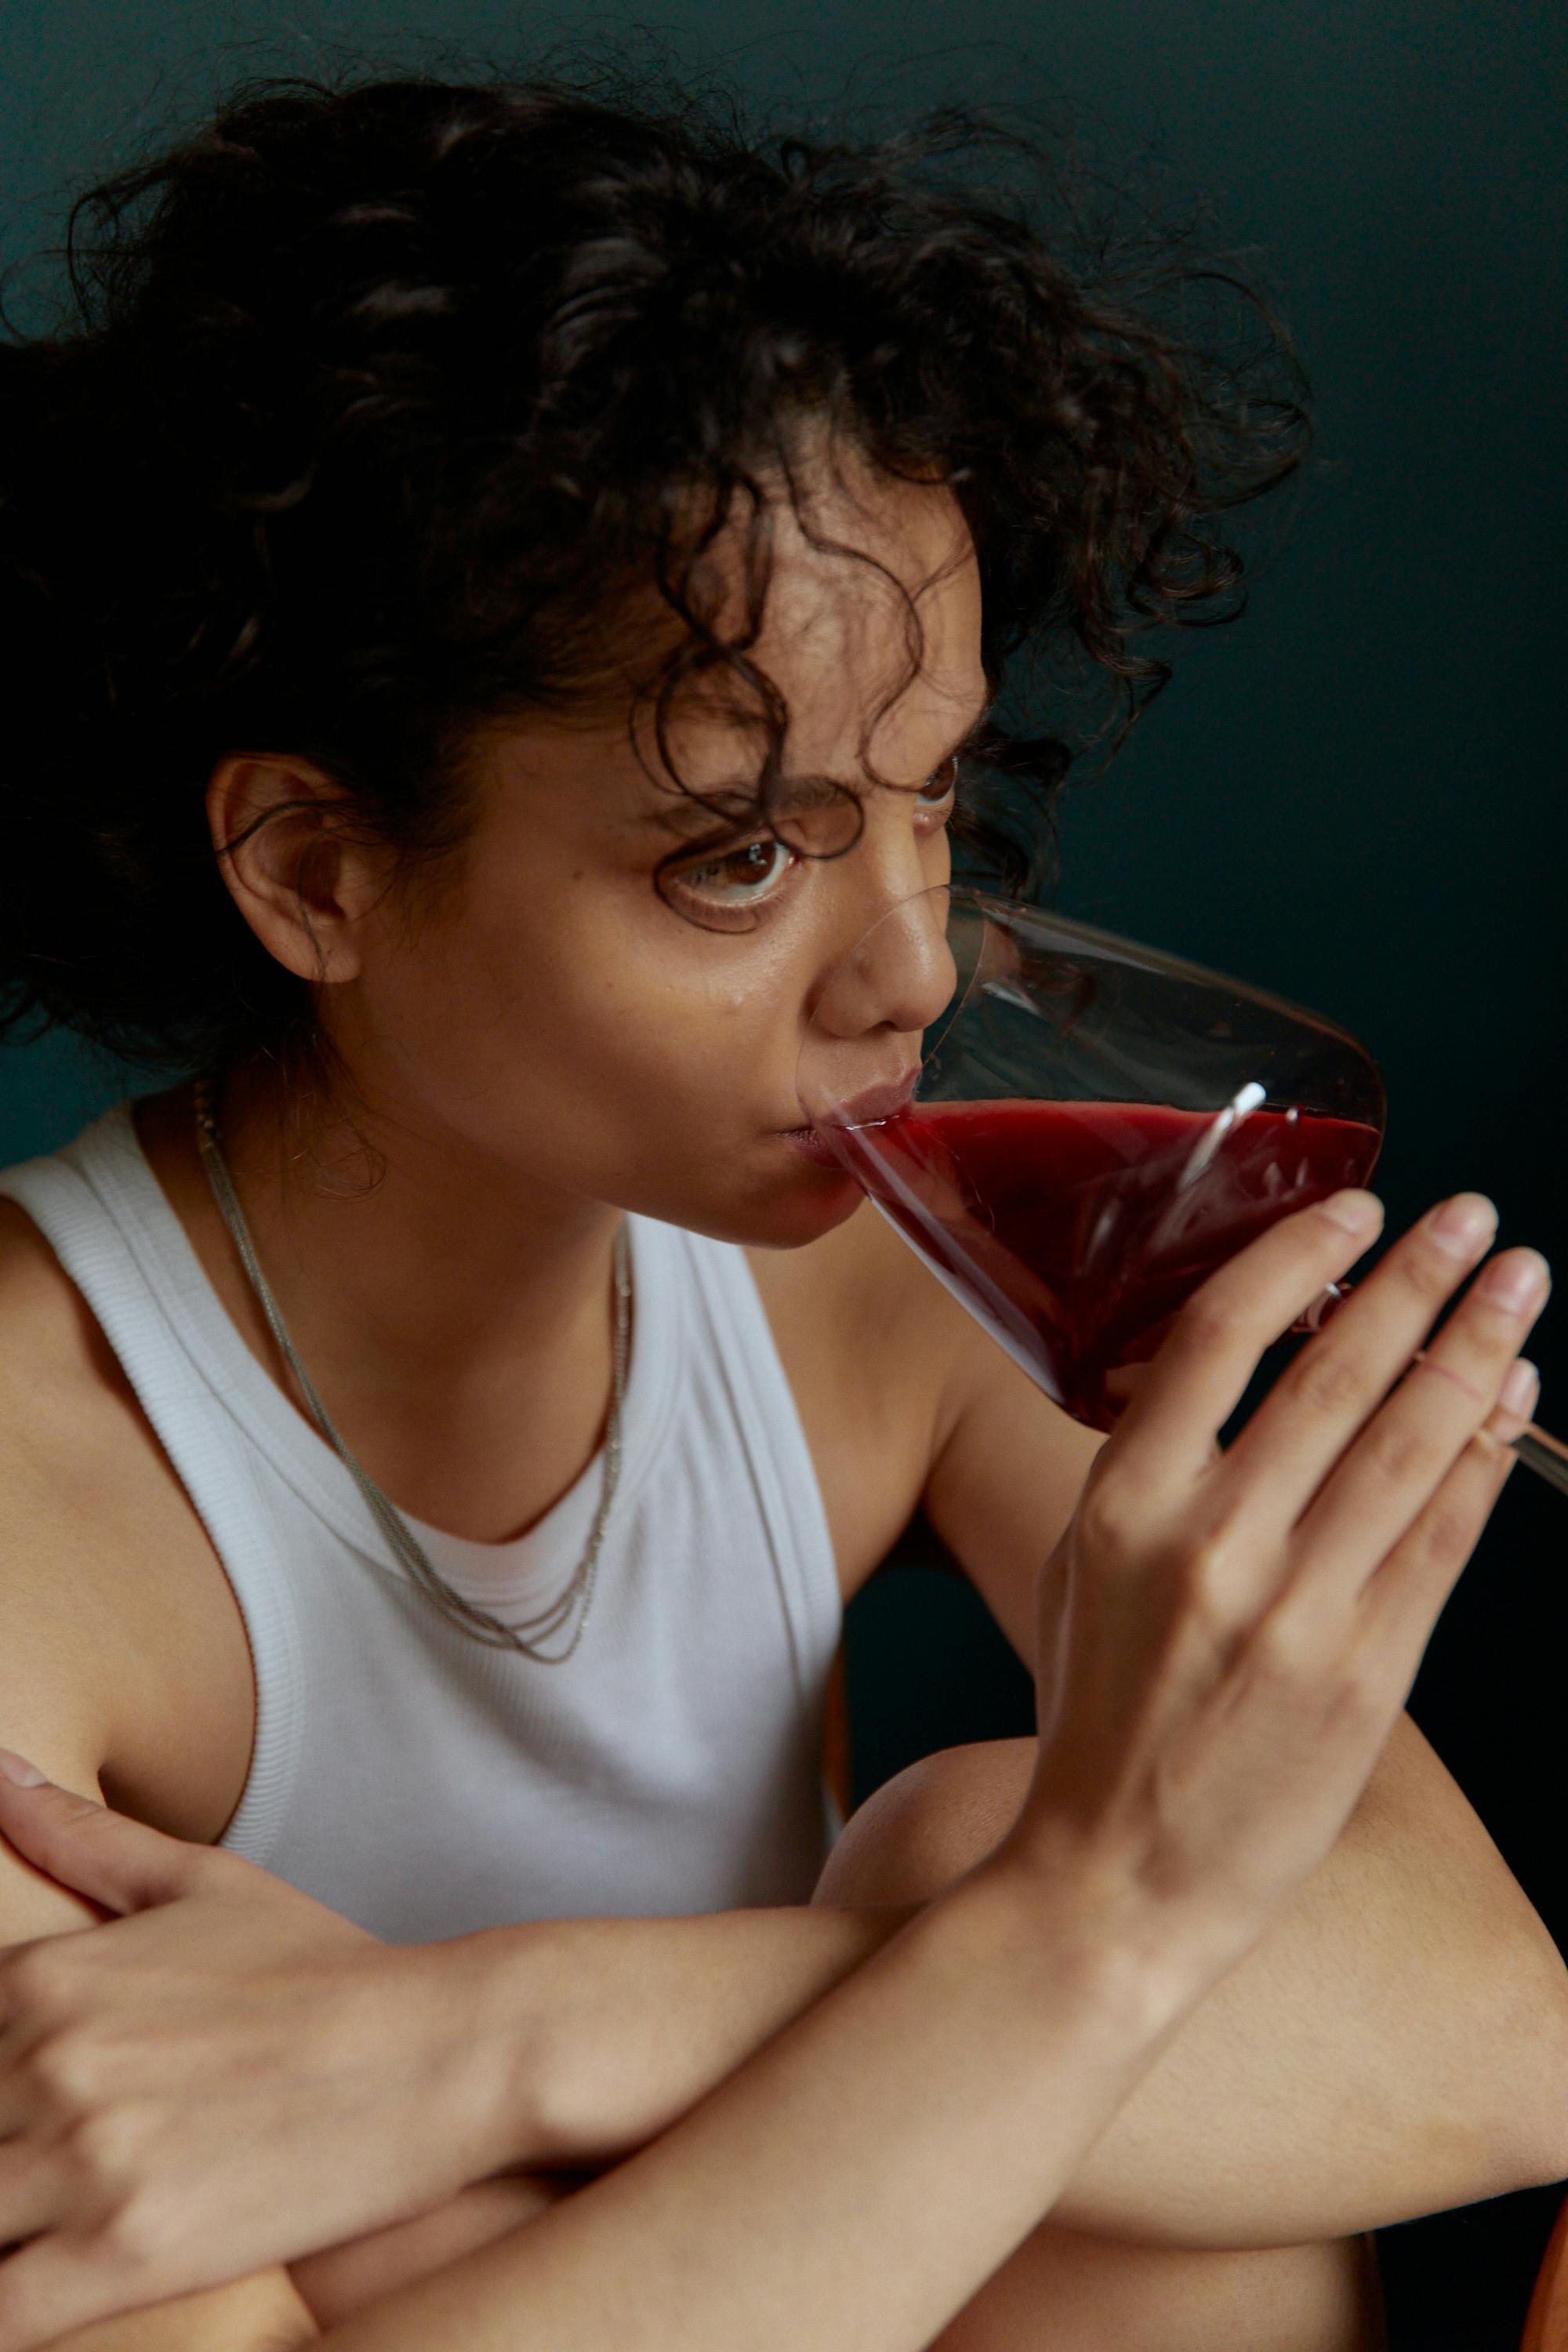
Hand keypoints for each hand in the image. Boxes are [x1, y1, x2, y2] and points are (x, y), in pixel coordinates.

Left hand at [0, 1783, 525, 2348]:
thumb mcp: (201, 1883)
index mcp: (40, 1978)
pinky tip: (46, 2292)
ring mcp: (84, 2161)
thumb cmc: (325, 1973)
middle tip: (41, 2174)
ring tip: (46, 2229)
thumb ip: (78, 1837)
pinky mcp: (127, 2256)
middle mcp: (46, 2061)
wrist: (445, 2048)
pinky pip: (0, 2322)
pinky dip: (5, 2319)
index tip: (20, 2112)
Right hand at [1002, 1188, 1545, 1981]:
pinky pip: (1446, 1537)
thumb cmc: (1098, 1716)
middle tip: (1476, 1219)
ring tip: (1520, 1284)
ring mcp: (1298, 1611)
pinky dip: (1486, 1455)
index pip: (1222, 1338)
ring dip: (1478, 1348)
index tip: (1360, 1211)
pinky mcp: (1369, 1673)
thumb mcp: (1083, 1571)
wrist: (1120, 1879)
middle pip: (1338, 1374)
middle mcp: (1214, 1546)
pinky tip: (1513, 1397)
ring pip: (1412, 1445)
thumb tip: (1234, 1369)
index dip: (1302, 1259)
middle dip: (1421, 1280)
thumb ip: (1148, 1471)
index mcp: (1125, 1505)